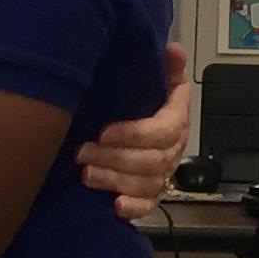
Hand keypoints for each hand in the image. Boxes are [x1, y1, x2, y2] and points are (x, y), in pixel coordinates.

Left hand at [76, 42, 189, 220]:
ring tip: (85, 173)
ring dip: (114, 181)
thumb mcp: (158, 82)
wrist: (144, 133)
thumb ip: (167, 68)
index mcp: (176, 122)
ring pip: (145, 184)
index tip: (104, 132)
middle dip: (115, 158)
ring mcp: (162, 176)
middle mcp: (172, 151)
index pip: (163, 131)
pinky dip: (132, 208)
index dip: (134, 134)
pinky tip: (114, 205)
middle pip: (151, 161)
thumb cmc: (147, 105)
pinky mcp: (150, 195)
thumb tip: (174, 49)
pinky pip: (147, 207)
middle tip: (83, 152)